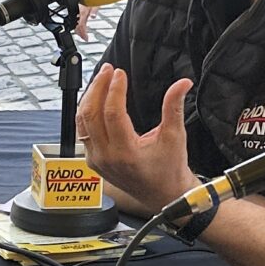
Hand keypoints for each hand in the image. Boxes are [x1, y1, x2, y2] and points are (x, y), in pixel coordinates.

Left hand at [77, 66, 193, 216]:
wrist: (164, 195)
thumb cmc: (170, 169)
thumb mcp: (175, 137)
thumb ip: (174, 107)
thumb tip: (182, 83)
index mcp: (126, 153)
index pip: (113, 113)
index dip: (115, 89)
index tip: (120, 73)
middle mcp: (107, 157)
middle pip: (91, 114)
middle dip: (98, 87)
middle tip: (107, 70)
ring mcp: (97, 160)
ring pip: (82, 122)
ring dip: (89, 98)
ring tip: (100, 80)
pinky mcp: (93, 161)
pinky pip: (83, 131)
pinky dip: (87, 112)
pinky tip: (95, 99)